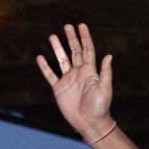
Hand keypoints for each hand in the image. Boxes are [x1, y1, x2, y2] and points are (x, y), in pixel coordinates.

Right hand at [37, 23, 113, 139]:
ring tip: (52, 36)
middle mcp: (79, 72)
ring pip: (62, 60)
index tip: (81, 25)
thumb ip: (105, 72)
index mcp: (90, 71)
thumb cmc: (100, 107)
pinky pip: (50, 75)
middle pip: (74, 51)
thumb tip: (109, 55)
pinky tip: (40, 58)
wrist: (89, 123)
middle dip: (71, 38)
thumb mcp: (105, 89)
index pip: (87, 50)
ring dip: (57, 48)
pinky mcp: (59, 89)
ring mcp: (68, 80)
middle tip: (67, 26)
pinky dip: (45, 67)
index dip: (84, 37)